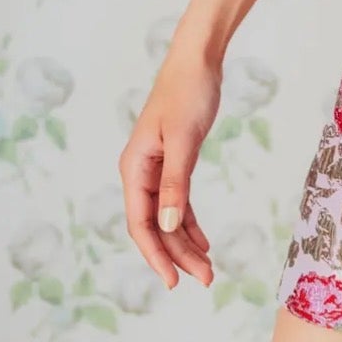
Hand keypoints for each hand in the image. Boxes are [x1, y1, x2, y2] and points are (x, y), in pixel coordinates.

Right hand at [119, 44, 221, 289]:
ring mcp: (157, 169)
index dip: (155, 255)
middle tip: (204, 279)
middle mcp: (141, 173)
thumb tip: (166, 227)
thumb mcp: (183, 139)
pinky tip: (203, 241)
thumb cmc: (187, 93)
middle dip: (177, 255)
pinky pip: (179, 202)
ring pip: (168, 217)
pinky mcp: (174, 162)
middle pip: (155, 226)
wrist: (196, 61)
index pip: (140, 224)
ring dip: (185, 243)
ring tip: (207, 269)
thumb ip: (175, 183)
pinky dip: (190, 222)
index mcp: (134, 168)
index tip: (173, 281)